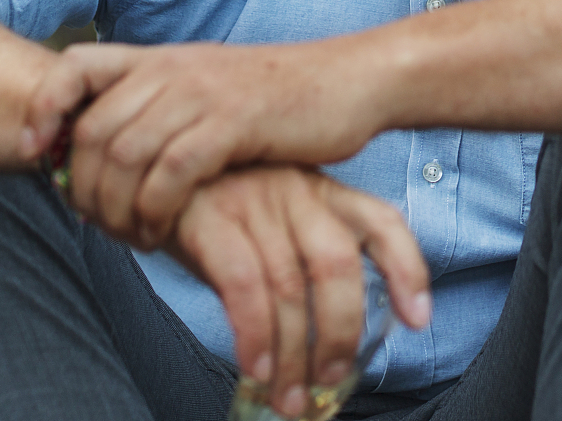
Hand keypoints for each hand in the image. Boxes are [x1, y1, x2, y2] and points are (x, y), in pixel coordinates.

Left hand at [17, 39, 379, 245]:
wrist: (348, 81)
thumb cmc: (277, 101)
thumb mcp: (207, 91)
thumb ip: (158, 110)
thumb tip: (102, 156)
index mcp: (160, 58)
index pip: (75, 68)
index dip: (42, 109)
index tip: (34, 154)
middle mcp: (173, 69)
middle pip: (90, 130)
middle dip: (79, 187)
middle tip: (94, 224)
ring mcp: (202, 93)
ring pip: (123, 156)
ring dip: (115, 210)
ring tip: (130, 237)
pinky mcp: (233, 123)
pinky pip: (170, 172)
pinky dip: (154, 211)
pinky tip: (161, 234)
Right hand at [169, 166, 431, 418]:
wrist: (144, 165)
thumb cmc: (213, 202)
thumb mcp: (269, 216)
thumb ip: (299, 259)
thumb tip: (321, 345)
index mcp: (320, 189)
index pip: (381, 222)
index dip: (407, 270)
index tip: (418, 319)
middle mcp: (295, 191)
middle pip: (339, 266)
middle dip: (340, 334)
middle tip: (330, 381)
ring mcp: (252, 201)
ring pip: (291, 287)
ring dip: (293, 356)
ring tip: (289, 399)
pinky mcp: (208, 218)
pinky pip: (244, 286)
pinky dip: (255, 335)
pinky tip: (257, 368)